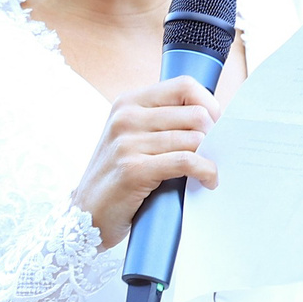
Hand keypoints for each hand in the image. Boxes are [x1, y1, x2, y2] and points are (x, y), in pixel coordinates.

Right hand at [72, 78, 219, 246]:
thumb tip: (214, 119)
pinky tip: (208, 180)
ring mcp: (127, 142)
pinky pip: (186, 161)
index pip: (184, 86)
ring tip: (211, 170)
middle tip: (216, 152)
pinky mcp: (133, 170)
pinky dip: (205, 171)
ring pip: (194, 138)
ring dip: (211, 157)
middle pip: (195, 113)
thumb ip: (164, 122)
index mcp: (128, 102)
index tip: (216, 125)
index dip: (209, 104)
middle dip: (214, 134)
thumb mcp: (133, 137)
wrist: (85, 215)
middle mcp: (126, 117)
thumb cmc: (118, 177)